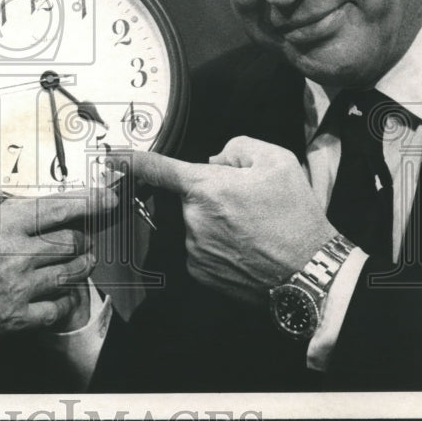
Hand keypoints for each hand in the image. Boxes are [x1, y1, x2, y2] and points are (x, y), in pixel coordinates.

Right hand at [0, 147, 115, 346]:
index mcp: (1, 226)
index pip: (56, 208)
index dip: (88, 201)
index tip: (106, 197)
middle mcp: (18, 256)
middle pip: (70, 243)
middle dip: (82, 236)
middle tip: (85, 233)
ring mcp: (20, 290)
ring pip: (69, 275)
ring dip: (80, 265)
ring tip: (83, 259)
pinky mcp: (16, 320)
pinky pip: (55, 310)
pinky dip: (64, 301)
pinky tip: (63, 296)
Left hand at [131, 137, 336, 304]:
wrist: (311, 274)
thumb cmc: (296, 215)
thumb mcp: (277, 161)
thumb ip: (238, 146)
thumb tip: (216, 160)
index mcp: (205, 187)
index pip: (157, 168)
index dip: (131, 159)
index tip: (110, 157)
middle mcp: (192, 219)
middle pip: (189, 196)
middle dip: (210, 195)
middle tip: (246, 205)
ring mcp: (193, 249)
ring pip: (196, 223)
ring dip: (215, 222)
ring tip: (252, 230)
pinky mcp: (199, 273)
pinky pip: (200, 248)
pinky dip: (218, 246)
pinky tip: (245, 249)